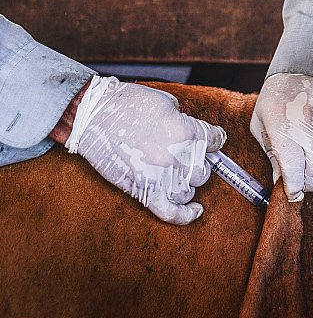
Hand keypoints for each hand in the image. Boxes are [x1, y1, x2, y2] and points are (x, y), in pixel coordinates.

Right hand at [64, 76, 225, 224]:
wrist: (91, 116)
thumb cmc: (126, 104)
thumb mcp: (166, 101)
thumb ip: (184, 118)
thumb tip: (191, 130)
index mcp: (187, 131)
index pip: (216, 140)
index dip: (213, 139)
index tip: (210, 139)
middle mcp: (179, 156)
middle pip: (204, 170)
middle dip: (196, 163)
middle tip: (183, 155)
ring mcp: (162, 176)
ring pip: (189, 190)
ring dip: (186, 183)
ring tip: (175, 173)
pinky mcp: (144, 191)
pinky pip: (171, 212)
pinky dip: (185, 216)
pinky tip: (196, 212)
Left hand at [250, 73, 312, 201]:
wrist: (303, 69)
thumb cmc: (276, 100)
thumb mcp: (261, 124)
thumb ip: (271, 153)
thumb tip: (281, 181)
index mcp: (281, 125)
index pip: (292, 168)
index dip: (293, 187)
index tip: (291, 192)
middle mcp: (307, 124)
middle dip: (308, 183)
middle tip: (301, 182)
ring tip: (310, 164)